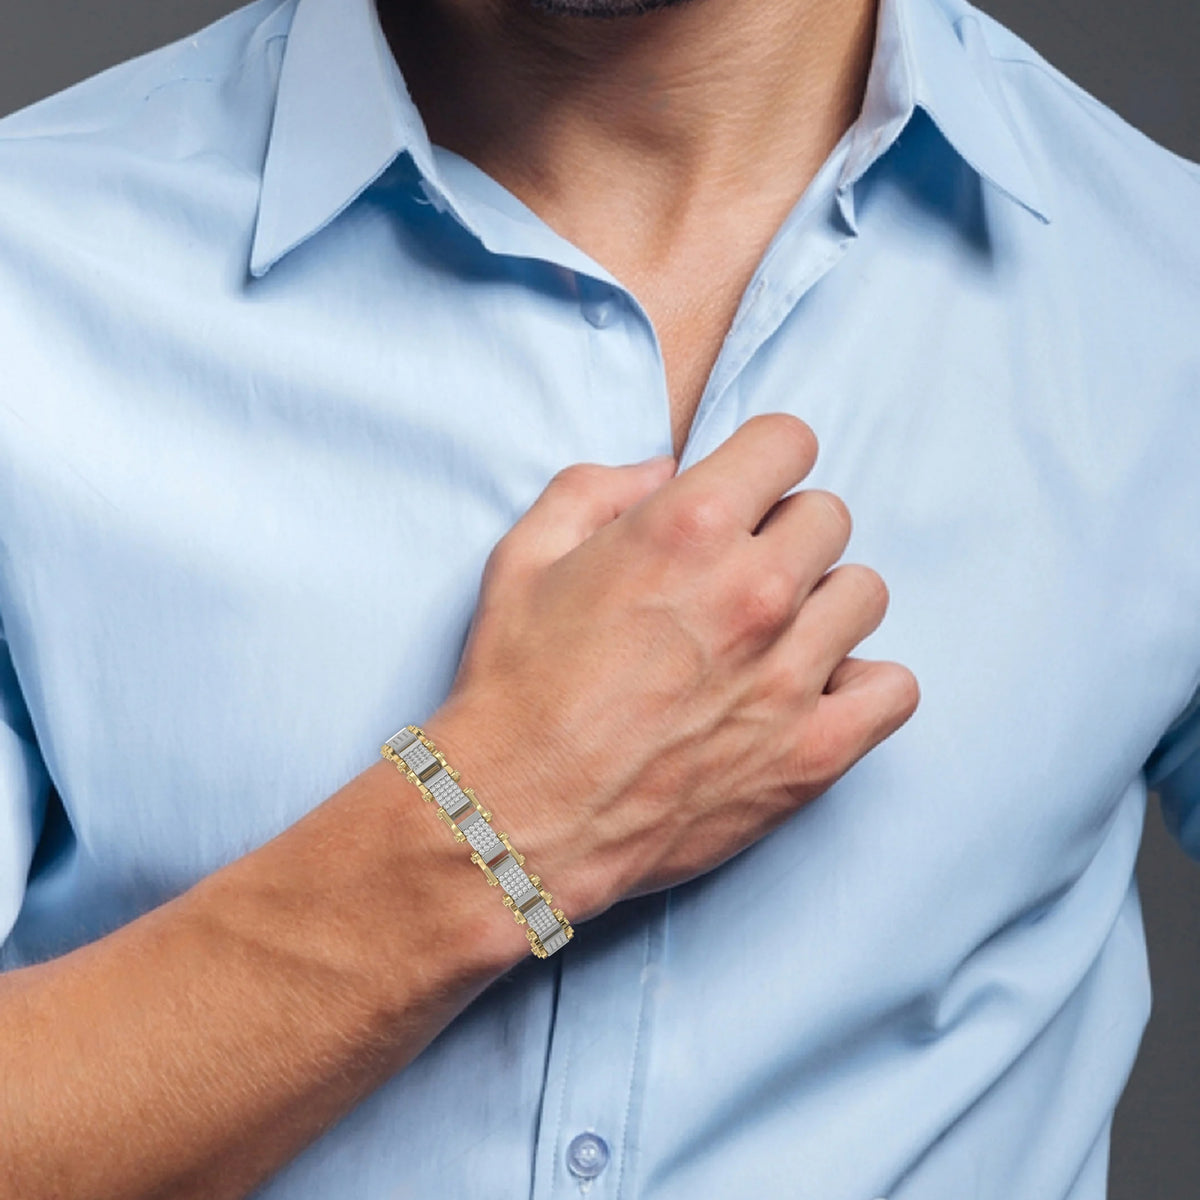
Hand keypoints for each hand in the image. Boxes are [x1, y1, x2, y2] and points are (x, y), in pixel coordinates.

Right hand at [424, 413, 919, 923]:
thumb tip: (662, 470)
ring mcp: (791, 675)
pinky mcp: (811, 753)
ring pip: (864, 595)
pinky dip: (862, 685)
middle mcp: (754, 591)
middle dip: (783, 533)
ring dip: (822, 604)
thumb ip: (596, 488)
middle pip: (828, 518)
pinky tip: (811, 692)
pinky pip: (894, 689)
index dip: (763, 461)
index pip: (789, 442)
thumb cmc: (513, 687)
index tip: (745, 491)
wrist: (516, 817)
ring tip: (773, 637)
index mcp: (687, 527)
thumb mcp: (523, 556)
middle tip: (738, 574)